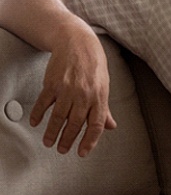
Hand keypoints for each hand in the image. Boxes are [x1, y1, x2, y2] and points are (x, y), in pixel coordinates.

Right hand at [29, 31, 116, 156]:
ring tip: (48, 142)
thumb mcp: (104, 86)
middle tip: (62, 150)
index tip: (82, 152)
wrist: (78, 42)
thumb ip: (104, 108)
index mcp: (99, 96)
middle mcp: (84, 94)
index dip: (90, 140)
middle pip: (75, 123)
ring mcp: (67, 89)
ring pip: (58, 117)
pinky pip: (43, 103)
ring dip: (52, 132)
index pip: (96, 124)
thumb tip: (111, 126)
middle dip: (68, 140)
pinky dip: (38, 114)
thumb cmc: (94, 65)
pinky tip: (35, 123)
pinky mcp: (52, 83)